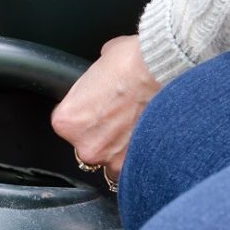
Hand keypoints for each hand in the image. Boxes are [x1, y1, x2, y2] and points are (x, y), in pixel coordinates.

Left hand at [51, 35, 159, 178]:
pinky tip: (149, 140)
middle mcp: (86, 145)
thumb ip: (95, 79)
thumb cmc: (132, 62)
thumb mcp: (100, 61)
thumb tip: (103, 78)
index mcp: (67, 121)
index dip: (84, 114)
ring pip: (110, 161)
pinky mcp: (138, 164)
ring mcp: (112, 159)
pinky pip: (133, 167)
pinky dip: (139, 156)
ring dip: (120, 149)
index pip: (67, 125)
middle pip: (88, 146)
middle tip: (119, 117)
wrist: (163, 70)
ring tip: (136, 129)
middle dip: (102, 135)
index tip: (97, 107)